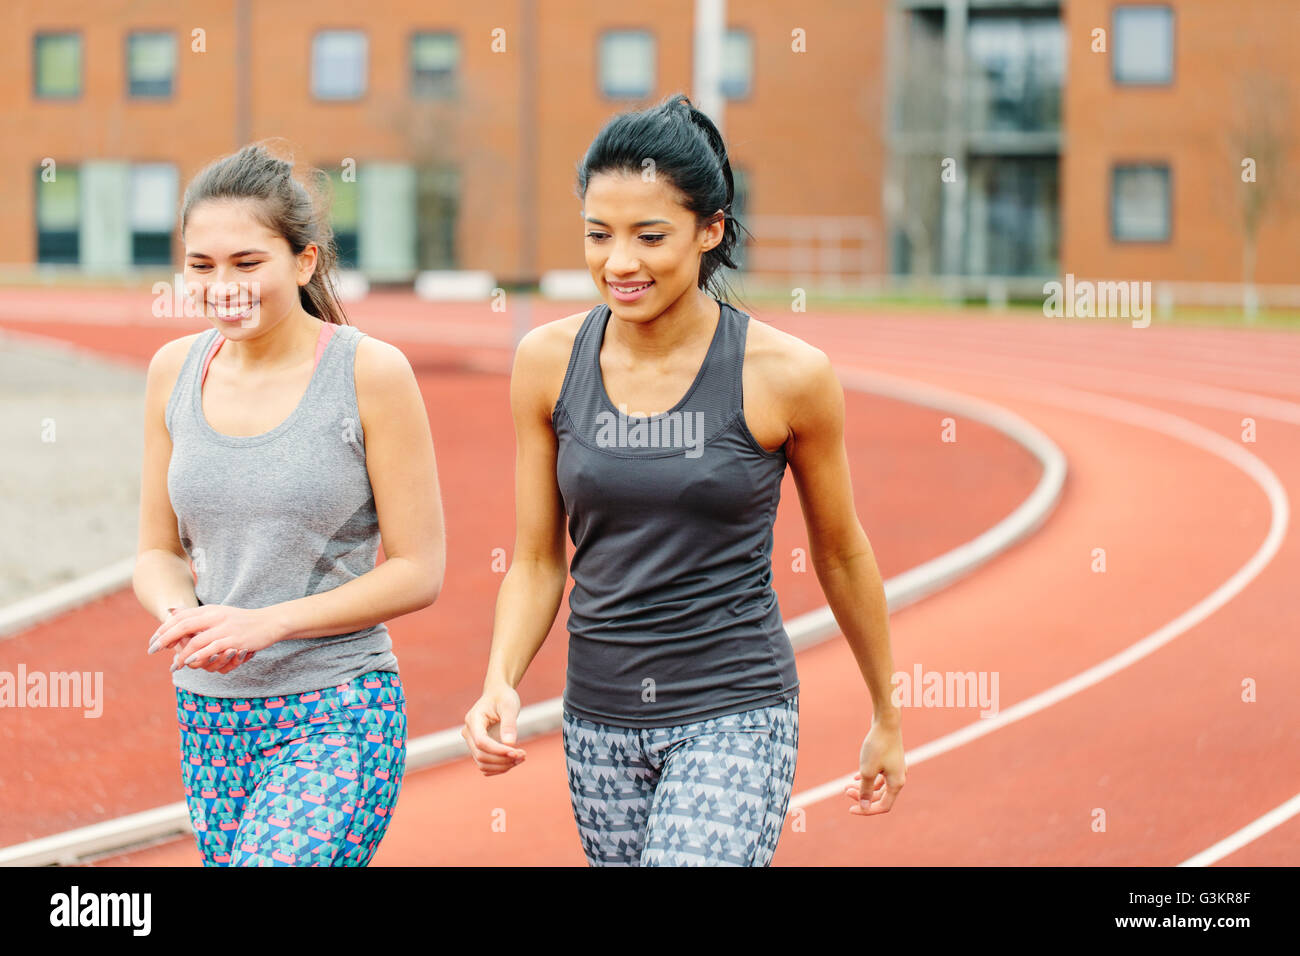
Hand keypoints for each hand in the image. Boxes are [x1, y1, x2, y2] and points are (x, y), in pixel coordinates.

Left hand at [148, 604, 285, 672]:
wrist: (270, 622)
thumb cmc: (243, 621)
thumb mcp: (219, 613)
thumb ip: (197, 614)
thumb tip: (172, 612)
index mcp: (210, 610)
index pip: (181, 617)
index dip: (164, 629)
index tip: (153, 641)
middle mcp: (215, 616)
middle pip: (183, 626)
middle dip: (165, 639)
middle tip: (153, 650)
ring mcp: (224, 628)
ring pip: (196, 641)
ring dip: (182, 654)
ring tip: (174, 664)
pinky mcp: (234, 640)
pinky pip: (212, 649)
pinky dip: (199, 656)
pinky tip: (190, 662)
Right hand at [462, 683, 525, 774]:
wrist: (498, 695)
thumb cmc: (503, 697)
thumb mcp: (509, 705)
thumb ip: (509, 724)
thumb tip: (510, 743)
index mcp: (473, 720)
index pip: (481, 742)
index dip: (498, 750)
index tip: (516, 752)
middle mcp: (469, 733)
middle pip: (481, 756)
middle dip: (503, 760)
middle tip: (523, 755)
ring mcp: (472, 742)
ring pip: (483, 764)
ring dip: (502, 766)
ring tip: (521, 757)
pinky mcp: (480, 749)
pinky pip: (486, 765)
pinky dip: (500, 767)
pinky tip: (514, 759)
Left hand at [845, 721, 905, 815]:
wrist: (886, 721)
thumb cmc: (877, 746)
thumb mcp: (867, 771)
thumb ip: (865, 790)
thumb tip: (865, 807)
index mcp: (896, 783)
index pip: (883, 806)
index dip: (867, 810)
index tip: (850, 809)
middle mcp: (899, 777)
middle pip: (880, 796)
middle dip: (862, 797)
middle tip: (845, 791)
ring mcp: (895, 768)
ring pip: (878, 786)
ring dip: (863, 787)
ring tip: (846, 786)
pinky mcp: (890, 759)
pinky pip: (879, 775)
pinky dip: (868, 778)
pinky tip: (855, 777)